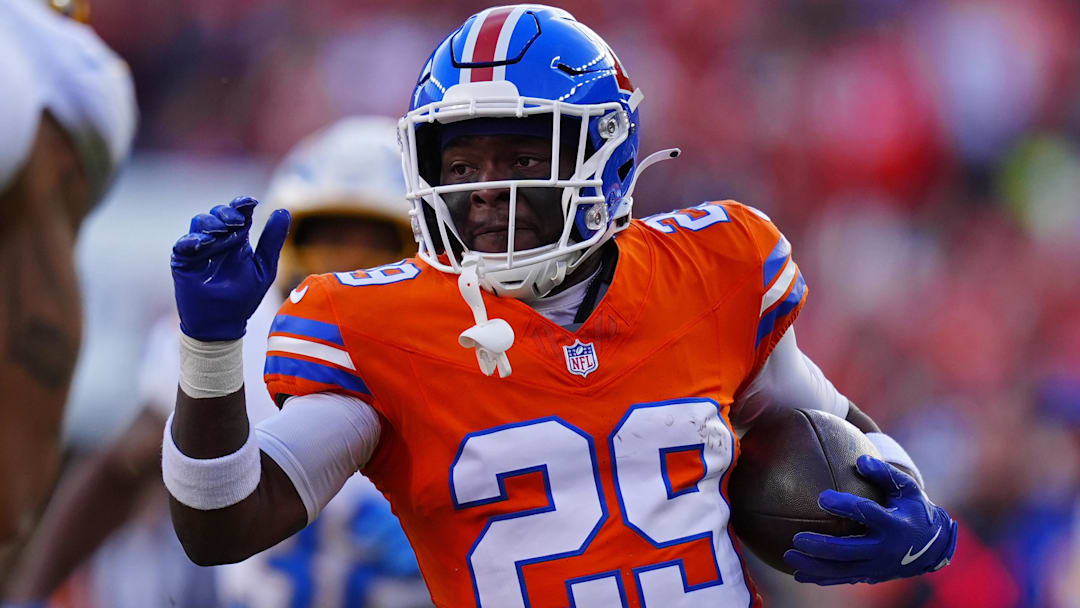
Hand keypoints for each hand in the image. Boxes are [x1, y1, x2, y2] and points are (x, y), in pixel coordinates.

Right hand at [171, 196, 289, 340]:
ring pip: (200, 222)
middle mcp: (219, 239)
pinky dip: (192, 240)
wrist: (223, 323)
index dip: (242, 204)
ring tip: (222, 231)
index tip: (250, 202)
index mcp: (239, 239)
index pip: (239, 213)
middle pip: (218, 213)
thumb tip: (283, 211)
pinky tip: (203, 243)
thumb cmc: (245, 296)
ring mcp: (200, 248)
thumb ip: (272, 240)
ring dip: (211, 223)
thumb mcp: (264, 267)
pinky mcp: (183, 260)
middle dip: (226, 212)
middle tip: (237, 221)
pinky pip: (183, 244)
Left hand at [783, 455, 956, 584]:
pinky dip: (821, 578)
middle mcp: (885, 549)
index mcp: (894, 524)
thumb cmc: (913, 509)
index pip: (867, 514)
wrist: (932, 546)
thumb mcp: (907, 489)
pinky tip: (798, 574)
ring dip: (814, 566)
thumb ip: (884, 474)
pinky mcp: (871, 576)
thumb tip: (860, 460)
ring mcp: (877, 567)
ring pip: (842, 570)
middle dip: (822, 546)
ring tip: (788, 556)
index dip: (845, 506)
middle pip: (849, 550)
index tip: (822, 497)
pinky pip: (842, 579)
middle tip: (797, 538)